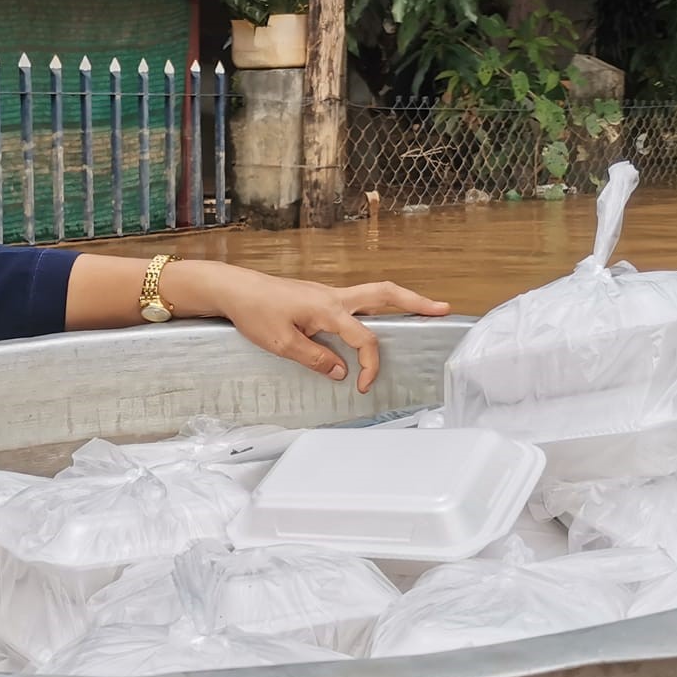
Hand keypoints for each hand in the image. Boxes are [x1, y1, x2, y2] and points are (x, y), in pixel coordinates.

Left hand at [185, 265, 449, 392]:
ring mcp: (328, 294)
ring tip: (423, 308)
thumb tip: (342, 372)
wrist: (234, 290)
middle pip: (384, 294)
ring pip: (372, 293)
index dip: (370, 365)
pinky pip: (356, 300)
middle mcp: (333, 297)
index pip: (364, 339)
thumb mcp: (281, 344)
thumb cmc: (255, 313)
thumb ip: (315, 359)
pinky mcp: (320, 297)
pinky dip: (374, 307)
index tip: (362, 386)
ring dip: (399, 300)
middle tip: (442, 309)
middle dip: (415, 302)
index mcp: (327, 309)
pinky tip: (377, 318)